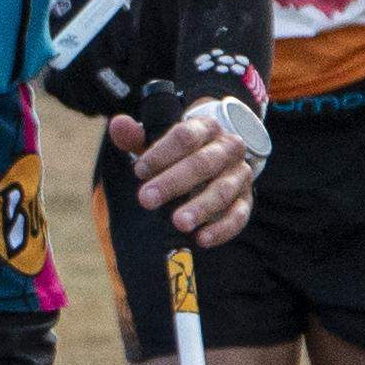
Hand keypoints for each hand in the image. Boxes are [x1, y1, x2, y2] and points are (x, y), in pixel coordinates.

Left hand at [114, 88, 262, 247]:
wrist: (218, 155)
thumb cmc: (180, 151)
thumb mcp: (159, 141)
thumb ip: (136, 136)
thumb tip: (118, 125)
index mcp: (206, 127)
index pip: (185, 136)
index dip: (161, 153)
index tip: (138, 171)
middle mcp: (228, 147)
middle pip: (203, 163)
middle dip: (173, 182)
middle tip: (146, 200)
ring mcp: (240, 174)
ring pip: (223, 189)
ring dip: (201, 207)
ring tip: (178, 223)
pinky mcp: (246, 199)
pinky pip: (239, 214)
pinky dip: (222, 228)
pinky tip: (202, 239)